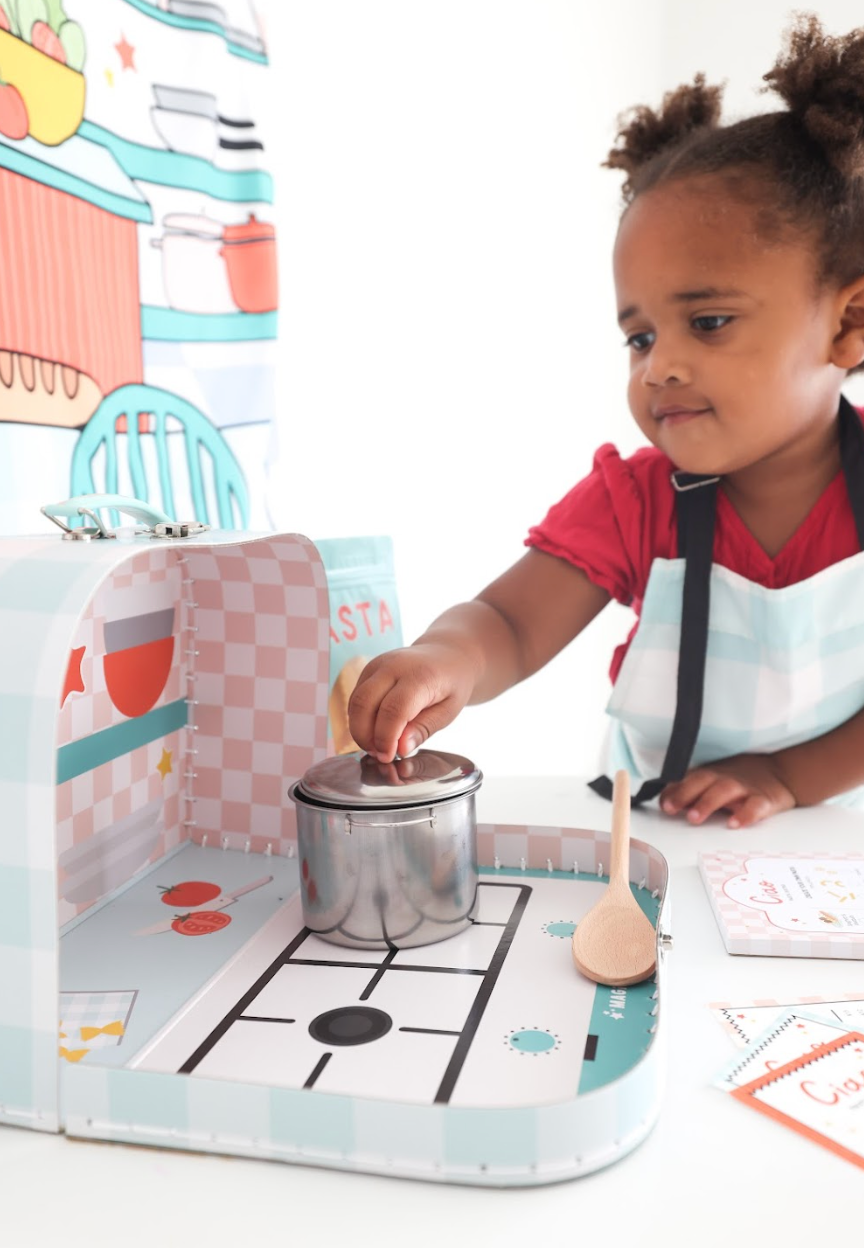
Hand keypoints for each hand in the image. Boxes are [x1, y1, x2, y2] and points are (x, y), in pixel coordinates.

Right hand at [347, 642, 477, 761]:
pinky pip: (355, 698)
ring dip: (360, 730)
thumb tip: (401, 750)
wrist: (446, 655)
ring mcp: (377, 665)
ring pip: (355, 702)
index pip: (393, 710)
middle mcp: (393, 666)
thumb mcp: (448, 711)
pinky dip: (359, 719)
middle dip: (365, 736)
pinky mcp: (368, 669)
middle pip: (364, 704)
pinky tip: (374, 730)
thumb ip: (423, 729)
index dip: (386, 738)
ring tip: (377, 745)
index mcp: (419, 676)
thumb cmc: (450, 685)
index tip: (388, 757)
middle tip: (379, 754)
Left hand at [659, 753, 796, 827]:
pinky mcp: (765, 799)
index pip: (687, 780)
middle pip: (703, 781)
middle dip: (685, 794)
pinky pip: (755, 806)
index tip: (663, 804)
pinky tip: (734, 824)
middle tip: (672, 809)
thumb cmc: (740, 779)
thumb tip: (664, 800)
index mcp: (711, 774)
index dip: (673, 791)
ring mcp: (744, 788)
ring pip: (724, 791)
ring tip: (694, 817)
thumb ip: (689, 790)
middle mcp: (725, 778)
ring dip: (707, 803)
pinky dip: (745, 814)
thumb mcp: (714, 780)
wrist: (781, 772)